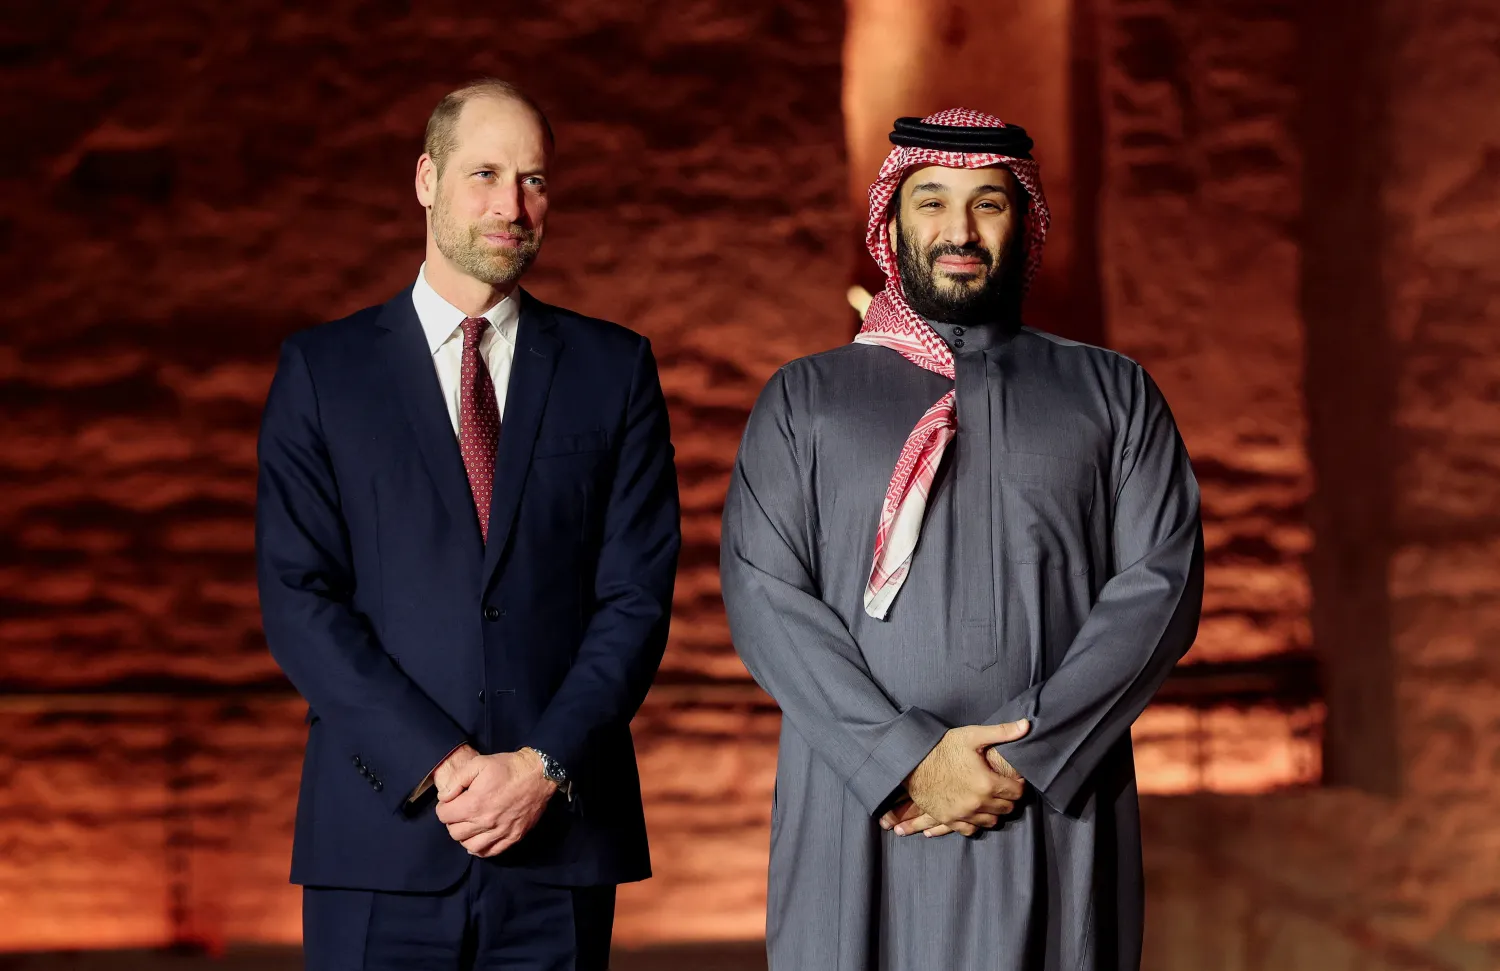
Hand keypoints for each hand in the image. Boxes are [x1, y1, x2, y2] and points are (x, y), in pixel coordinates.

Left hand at [435, 748, 557, 857]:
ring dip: (465, 836)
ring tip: (470, 824)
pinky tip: (481, 837)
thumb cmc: (508, 767)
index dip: (444, 807)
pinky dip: (481, 848)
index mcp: (474, 804)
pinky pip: (489, 852)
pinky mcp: (513, 837)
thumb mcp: (478, 763)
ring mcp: (500, 832)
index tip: (451, 801)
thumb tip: (444, 797)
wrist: (539, 774)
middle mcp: (485, 822)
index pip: (444, 816)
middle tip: (460, 810)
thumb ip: (456, 780)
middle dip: (453, 821)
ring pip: (470, 846)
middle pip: (454, 833)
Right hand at [886, 720, 1029, 836]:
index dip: (1018, 785)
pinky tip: (975, 811)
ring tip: (990, 799)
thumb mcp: (972, 735)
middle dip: (1008, 798)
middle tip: (1002, 788)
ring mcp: (963, 814)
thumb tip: (1027, 725)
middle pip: (1007, 808)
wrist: (912, 763)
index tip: (1013, 779)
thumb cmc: (942, 748)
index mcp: (987, 783)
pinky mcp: (949, 820)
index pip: (1017, 792)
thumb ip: (1002, 732)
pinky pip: (971, 830)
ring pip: (992, 821)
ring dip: (994, 811)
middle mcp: (978, 803)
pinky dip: (976, 822)